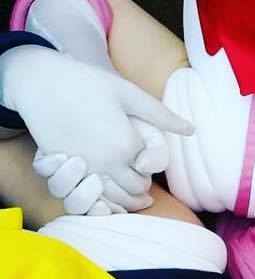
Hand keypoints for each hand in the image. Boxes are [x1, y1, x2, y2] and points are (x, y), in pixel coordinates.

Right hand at [0, 45, 190, 214]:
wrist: (40, 80)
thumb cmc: (86, 82)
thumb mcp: (126, 92)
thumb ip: (160, 115)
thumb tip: (191, 129)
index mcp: (127, 143)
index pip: (148, 175)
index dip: (148, 172)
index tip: (144, 167)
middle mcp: (108, 160)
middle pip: (133, 190)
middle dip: (138, 189)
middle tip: (140, 186)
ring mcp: (85, 167)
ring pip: (113, 198)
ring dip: (122, 198)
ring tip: (125, 192)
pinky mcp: (65, 168)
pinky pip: (86, 195)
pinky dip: (98, 198)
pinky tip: (100, 189)